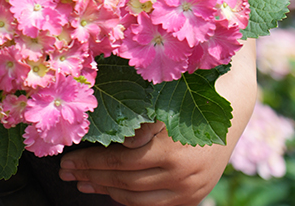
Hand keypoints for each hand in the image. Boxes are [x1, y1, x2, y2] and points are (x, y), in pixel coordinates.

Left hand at [59, 121, 231, 205]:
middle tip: (66, 172)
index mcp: (168, 152)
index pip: (118, 163)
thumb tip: (105, 137)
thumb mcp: (158, 105)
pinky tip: (112, 191)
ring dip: (107, 192)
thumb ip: (135, 125)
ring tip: (83, 183)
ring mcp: (189, 190)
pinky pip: (156, 205)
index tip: (66, 161)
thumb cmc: (185, 99)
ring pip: (139, 200)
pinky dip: (131, 200)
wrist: (228, 110)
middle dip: (91, 177)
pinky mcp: (194, 197)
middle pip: (125, 183)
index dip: (89, 163)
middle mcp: (179, 176)